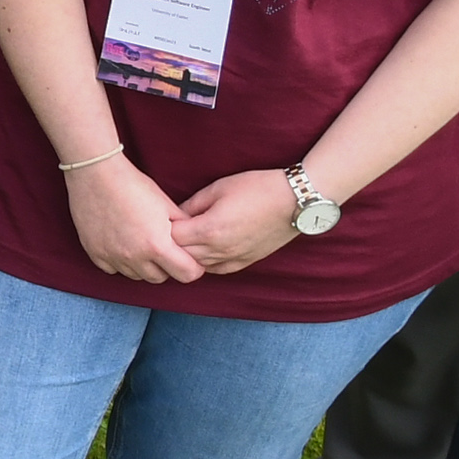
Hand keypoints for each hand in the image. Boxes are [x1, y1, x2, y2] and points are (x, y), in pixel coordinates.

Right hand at [62, 153, 204, 287]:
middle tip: (165, 248)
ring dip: (144, 266)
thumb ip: (183, 228)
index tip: (191, 259)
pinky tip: (123, 245)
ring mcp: (113, 258)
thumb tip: (194, 240)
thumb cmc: (133, 186)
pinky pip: (115, 270)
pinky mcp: (96, 255)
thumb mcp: (166, 205)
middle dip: (167, 267)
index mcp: (157, 245)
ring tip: (143, 244)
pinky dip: (122, 262)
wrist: (96, 175)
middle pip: (161, 278)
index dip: (193, 267)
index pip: (186, 274)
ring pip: (137, 276)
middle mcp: (135, 257)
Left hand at [165, 171, 308, 277]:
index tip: (165, 216)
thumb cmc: (257, 188)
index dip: (165, 227)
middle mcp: (219, 251)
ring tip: (187, 236)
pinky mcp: (244, 263)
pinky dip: (205, 261)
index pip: (172, 238)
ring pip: (197, 266)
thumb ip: (192, 204)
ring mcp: (233, 259)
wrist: (294, 201)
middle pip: (181, 255)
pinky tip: (205, 248)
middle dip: (173, 242)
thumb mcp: (219, 188)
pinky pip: (215, 269)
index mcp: (209, 230)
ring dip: (188, 253)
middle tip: (172, 227)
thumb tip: (175, 215)